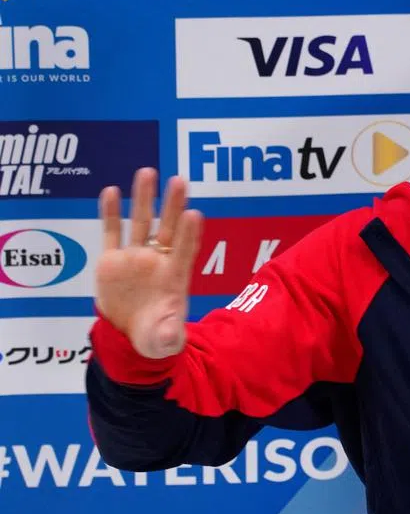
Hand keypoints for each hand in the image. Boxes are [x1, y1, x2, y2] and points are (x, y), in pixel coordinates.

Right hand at [95, 168, 202, 358]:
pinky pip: (112, 232)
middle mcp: (157, 261)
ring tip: (148, 172)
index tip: (194, 213)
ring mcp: (134, 258)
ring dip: (144, 198)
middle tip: (179, 180)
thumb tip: (171, 336)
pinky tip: (111, 191)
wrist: (129, 337)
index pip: (184, 250)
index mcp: (174, 277)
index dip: (189, 233)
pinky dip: (111, 213)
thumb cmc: (155, 336)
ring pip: (141, 222)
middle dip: (172, 205)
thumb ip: (168, 335)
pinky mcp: (112, 260)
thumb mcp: (163, 341)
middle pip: (167, 227)